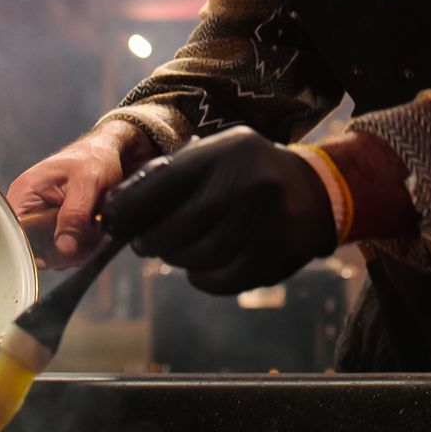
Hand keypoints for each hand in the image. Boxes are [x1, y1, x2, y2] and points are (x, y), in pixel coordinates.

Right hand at [6, 122, 150, 267]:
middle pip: (34, 247)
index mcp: (25, 192)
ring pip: (51, 251)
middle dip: (64, 250)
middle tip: (91, 236)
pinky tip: (94, 234)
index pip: (15, 232)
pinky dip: (80, 246)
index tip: (63, 251)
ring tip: (96, 231)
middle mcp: (27, 206)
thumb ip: (75, 215)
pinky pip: (62, 246)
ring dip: (76, 249)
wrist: (105, 153)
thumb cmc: (93, 159)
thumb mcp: (87, 185)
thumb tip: (64, 247)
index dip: (35, 248)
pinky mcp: (53, 225)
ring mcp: (40, 218)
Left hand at [100, 126, 335, 294]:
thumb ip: (172, 176)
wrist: (317, 193)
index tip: (112, 221)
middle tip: (144, 244)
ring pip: (197, 258)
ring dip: (178, 259)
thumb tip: (117, 211)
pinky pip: (220, 280)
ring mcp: (267, 222)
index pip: (164, 183)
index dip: (130, 208)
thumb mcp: (217, 156)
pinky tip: (204, 266)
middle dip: (152, 241)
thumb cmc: (249, 173)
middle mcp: (249, 183)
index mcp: (228, 151)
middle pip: (178, 228)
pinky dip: (202, 277)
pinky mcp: (276, 257)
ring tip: (178, 251)